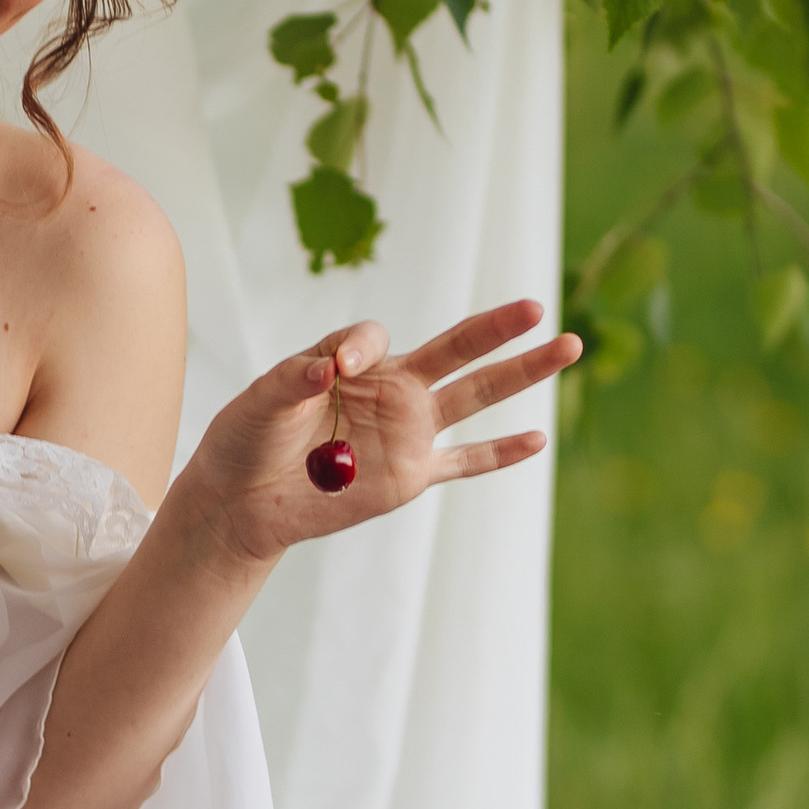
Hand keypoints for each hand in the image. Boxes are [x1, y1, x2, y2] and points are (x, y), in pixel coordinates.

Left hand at [177, 296, 580, 568]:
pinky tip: (538, 439)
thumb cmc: (245, 441)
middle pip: (454, 350)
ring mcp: (406, 432)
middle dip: (496, 329)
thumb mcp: (258, 402)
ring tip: (567, 346)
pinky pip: (464, 462)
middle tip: (535, 307)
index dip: (359, 348)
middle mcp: (389, 389)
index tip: (333, 371)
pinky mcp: (410, 476)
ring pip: (475, 397)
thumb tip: (329, 369)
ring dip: (520, 373)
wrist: (241, 501)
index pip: (374, 337)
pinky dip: (500, 454)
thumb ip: (291, 379)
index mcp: (352, 362)